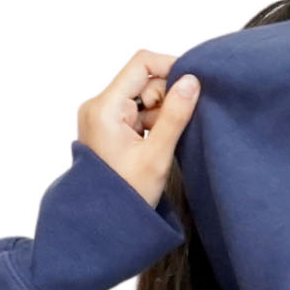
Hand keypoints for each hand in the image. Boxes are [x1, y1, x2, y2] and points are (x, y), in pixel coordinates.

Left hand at [77, 51, 199, 206]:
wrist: (102, 226)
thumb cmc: (125, 198)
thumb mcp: (156, 156)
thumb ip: (175, 115)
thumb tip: (192, 80)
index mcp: (104, 108)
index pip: (142, 64)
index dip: (170, 68)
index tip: (190, 87)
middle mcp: (97, 107)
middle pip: (143, 80)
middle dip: (164, 99)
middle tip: (169, 130)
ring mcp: (100, 117)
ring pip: (142, 97)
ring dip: (159, 114)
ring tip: (158, 145)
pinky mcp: (106, 127)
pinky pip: (135, 112)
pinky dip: (150, 124)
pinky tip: (152, 146)